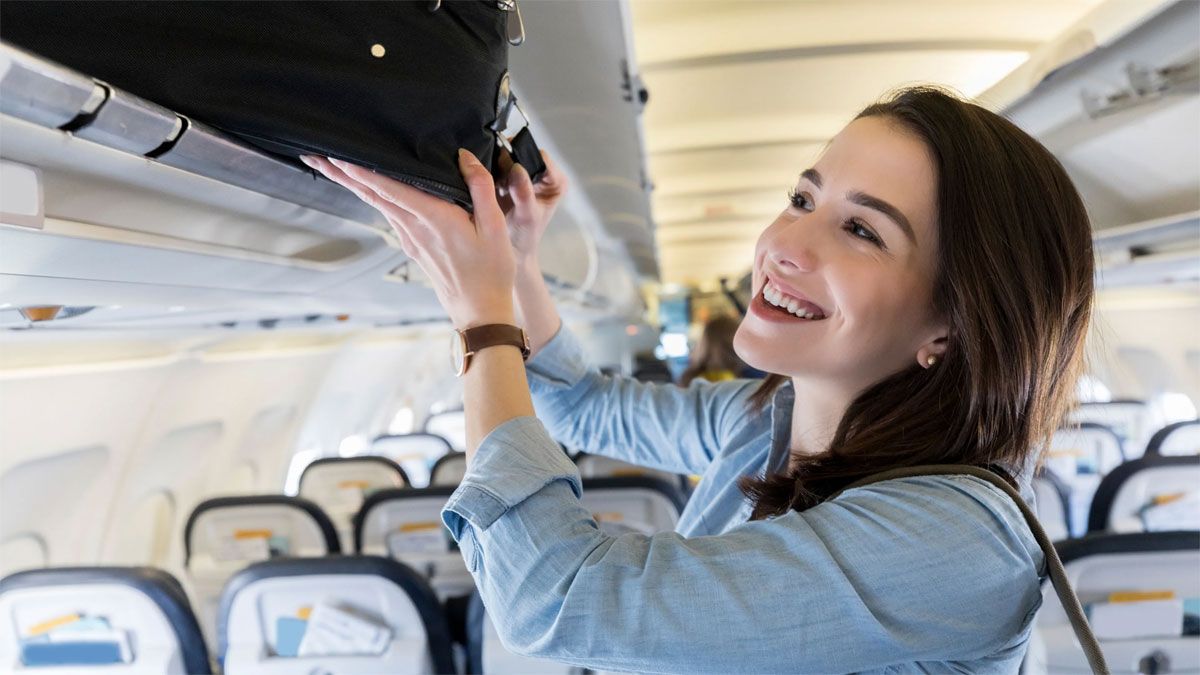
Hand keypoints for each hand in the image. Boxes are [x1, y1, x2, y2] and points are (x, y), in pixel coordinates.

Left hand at [301, 150, 515, 329]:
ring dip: (353, 184)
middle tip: (314, 154)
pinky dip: (373, 198)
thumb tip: (464, 156)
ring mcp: (410, 239)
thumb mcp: (495, 227)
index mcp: (434, 218)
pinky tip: (371, 191)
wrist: (480, 312)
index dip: (362, 171)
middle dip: (342, 174)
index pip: (390, 188)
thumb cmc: (490, 273)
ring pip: (376, 204)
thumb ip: (479, 187)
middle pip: (372, 195)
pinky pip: (389, 215)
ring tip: (332, 166)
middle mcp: (414, 228)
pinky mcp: (413, 247)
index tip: (338, 155)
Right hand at [495, 147, 567, 266]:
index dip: (523, 159)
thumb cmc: (525, 238)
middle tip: (497, 179)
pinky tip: (486, 184)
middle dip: (507, 161)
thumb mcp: (527, 216)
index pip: (540, 157)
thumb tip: (517, 168)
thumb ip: (524, 193)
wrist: (510, 251)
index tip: (508, 170)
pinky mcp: (507, 177)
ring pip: (507, 156)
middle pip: (522, 153)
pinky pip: (496, 165)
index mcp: (556, 181)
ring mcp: (524, 175)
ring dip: (496, 165)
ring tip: (493, 184)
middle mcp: (542, 175)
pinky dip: (489, 171)